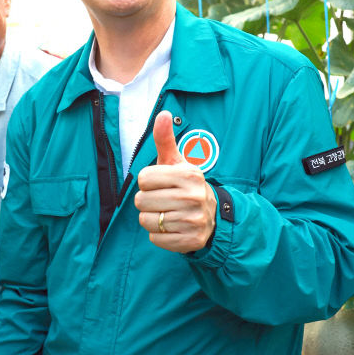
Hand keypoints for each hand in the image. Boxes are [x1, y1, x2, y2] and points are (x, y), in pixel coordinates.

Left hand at [133, 110, 215, 253]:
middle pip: (141, 201)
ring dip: (152, 219)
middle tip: (163, 200)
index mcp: (189, 175)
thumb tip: (163, 114)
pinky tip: (172, 227)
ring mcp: (193, 220)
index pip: (143, 178)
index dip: (148, 182)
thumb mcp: (177, 162)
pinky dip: (159, 235)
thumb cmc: (185, 185)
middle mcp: (193, 197)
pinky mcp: (190, 241)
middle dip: (147, 201)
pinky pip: (155, 238)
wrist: (212, 216)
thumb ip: (165, 140)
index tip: (162, 183)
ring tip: (168, 214)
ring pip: (146, 221)